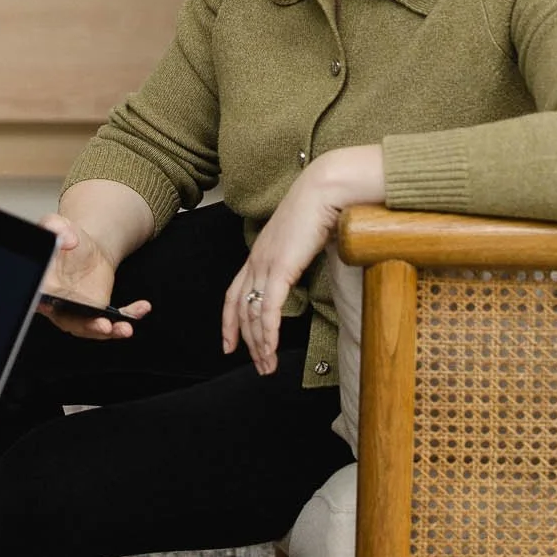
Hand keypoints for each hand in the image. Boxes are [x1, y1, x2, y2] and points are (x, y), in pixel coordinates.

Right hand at [35, 213, 151, 341]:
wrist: (82, 246)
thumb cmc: (63, 238)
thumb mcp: (56, 225)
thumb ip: (54, 226)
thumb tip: (68, 240)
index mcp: (43, 285)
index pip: (40, 298)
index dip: (46, 306)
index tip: (56, 309)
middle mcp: (58, 305)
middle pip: (69, 321)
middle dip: (87, 326)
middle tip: (103, 326)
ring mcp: (79, 312)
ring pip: (91, 327)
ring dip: (109, 331)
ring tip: (125, 328)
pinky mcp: (97, 311)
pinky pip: (113, 319)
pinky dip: (128, 316)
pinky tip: (142, 308)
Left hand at [223, 146, 384, 374]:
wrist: (326, 189)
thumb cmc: (321, 208)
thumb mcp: (303, 238)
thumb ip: (298, 256)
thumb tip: (306, 268)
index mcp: (260, 253)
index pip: (234, 293)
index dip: (230, 321)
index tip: (230, 344)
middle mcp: (257, 260)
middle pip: (241, 309)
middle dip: (247, 342)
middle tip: (257, 365)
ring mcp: (265, 264)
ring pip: (253, 314)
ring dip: (260, 345)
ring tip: (267, 366)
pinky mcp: (280, 269)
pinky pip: (269, 309)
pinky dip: (268, 334)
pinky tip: (270, 350)